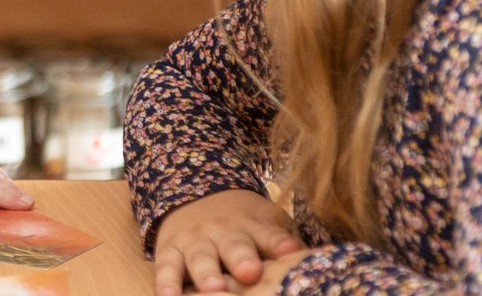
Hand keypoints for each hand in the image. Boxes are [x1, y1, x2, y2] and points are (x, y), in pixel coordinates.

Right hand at [153, 189, 304, 295]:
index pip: (269, 234)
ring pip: (200, 256)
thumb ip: (282, 243)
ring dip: (206, 272)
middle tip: (249, 272)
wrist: (195, 196)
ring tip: (213, 288)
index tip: (289, 252)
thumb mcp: (264, 224)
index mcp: (253, 226)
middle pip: (234, 244)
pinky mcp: (169, 250)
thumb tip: (315, 261)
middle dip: (241, 258)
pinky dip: (167, 282)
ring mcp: (194, 240)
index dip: (279, 243)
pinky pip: (166, 267)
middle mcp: (223, 231)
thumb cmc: (241, 223)